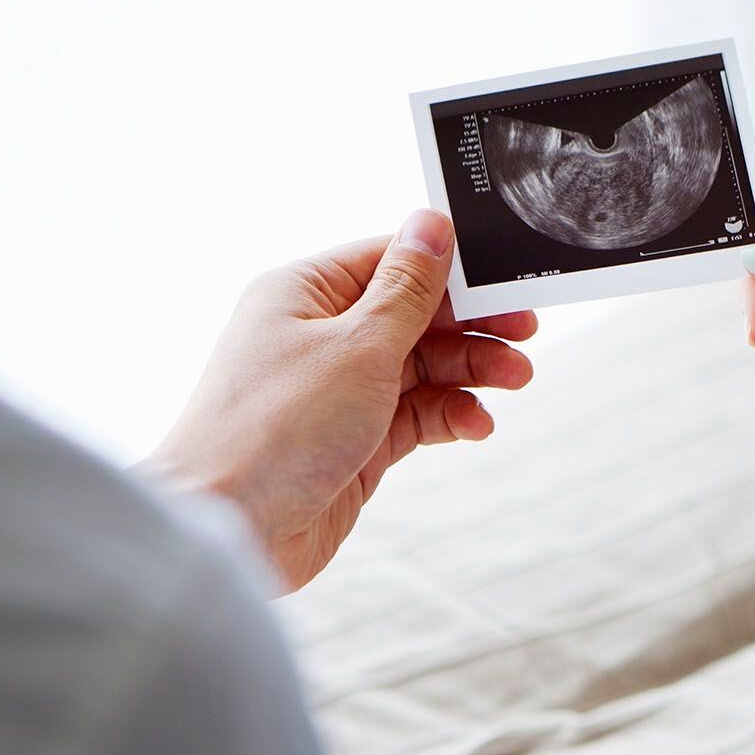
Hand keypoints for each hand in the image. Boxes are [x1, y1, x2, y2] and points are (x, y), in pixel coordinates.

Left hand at [142, 209, 535, 589]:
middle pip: (414, 313)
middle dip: (471, 325)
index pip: (391, 259)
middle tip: (524, 335)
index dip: (452, 270)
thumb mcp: (357, 346)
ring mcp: (337, 390)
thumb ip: (406, 289)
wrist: (230, 529)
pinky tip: (476, 424)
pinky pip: (415, 414)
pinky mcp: (354, 439)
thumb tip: (431, 225)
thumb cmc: (274, 429)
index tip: (505, 282)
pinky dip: (450, 414)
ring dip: (470, 371)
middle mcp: (319, 335)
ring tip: (515, 380)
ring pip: (421, 366)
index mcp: (305, 292)